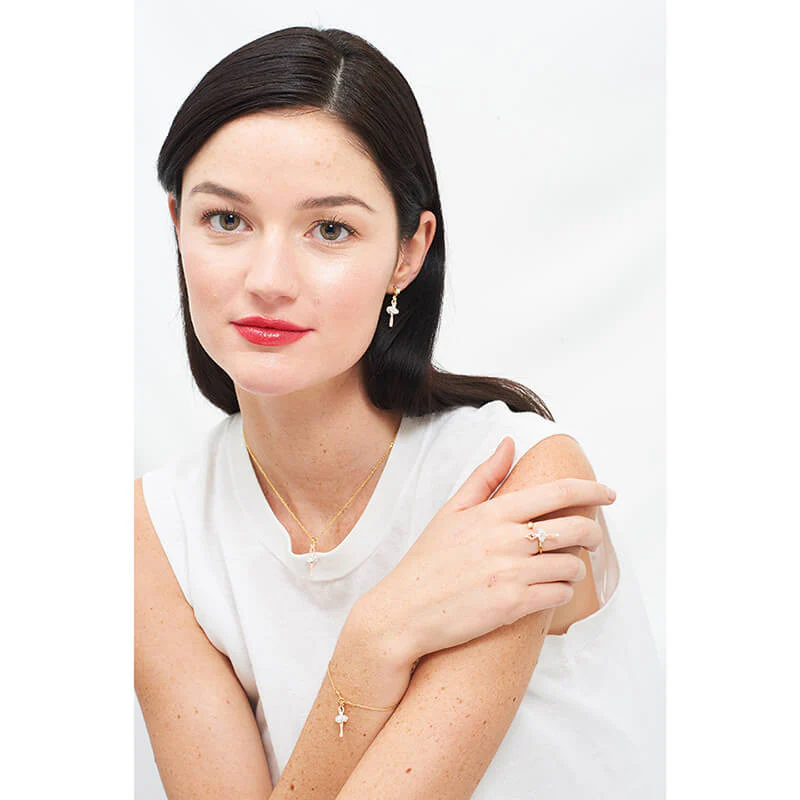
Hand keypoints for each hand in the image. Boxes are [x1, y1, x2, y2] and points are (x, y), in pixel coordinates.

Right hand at [358, 436, 615, 665]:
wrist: (405, 611)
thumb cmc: (427, 561)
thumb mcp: (451, 511)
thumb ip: (484, 476)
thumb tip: (509, 443)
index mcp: (493, 513)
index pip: (556, 492)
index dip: (591, 489)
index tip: (608, 492)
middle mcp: (506, 540)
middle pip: (575, 528)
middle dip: (593, 532)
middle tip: (593, 538)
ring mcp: (511, 574)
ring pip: (571, 565)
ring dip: (576, 567)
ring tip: (565, 569)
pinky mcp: (512, 606)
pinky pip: (559, 595)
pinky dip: (562, 592)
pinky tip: (551, 590)